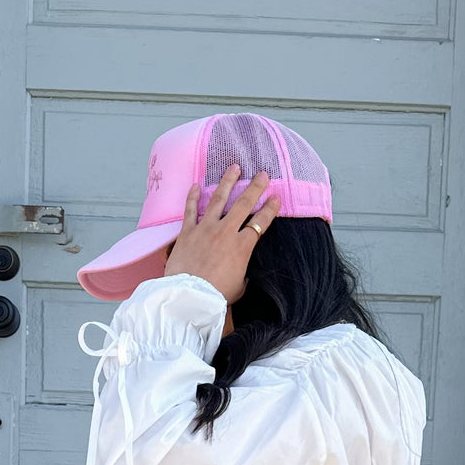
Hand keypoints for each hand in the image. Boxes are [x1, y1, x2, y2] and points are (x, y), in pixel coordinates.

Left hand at [164, 165, 282, 303]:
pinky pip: (190, 209)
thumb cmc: (217, 295)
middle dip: (255, 187)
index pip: (260, 222)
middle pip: (243, 204)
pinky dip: (192, 196)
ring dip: (228, 182)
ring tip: (234, 167)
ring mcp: (205, 229)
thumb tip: (243, 272)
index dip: (270, 209)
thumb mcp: (239, 286)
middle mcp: (225, 232)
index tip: (276, 197)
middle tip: (262, 174)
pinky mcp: (187, 232)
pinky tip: (196, 185)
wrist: (190, 297)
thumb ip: (243, 274)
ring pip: (218, 199)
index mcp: (242, 246)